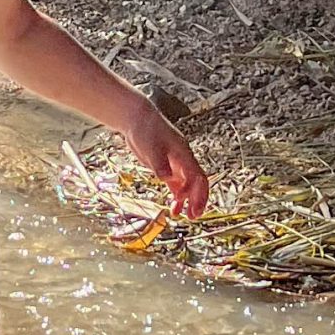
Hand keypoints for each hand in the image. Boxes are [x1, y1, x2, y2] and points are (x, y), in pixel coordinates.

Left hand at [121, 99, 208, 219]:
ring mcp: (176, 164)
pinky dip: (177, 196)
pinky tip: (173, 207)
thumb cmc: (146, 129)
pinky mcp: (167, 167)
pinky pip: (177, 185)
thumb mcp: (151, 146)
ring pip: (188, 186)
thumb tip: (167, 178)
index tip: (183, 201)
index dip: (194, 191)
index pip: (197, 175)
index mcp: (184, 154)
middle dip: (198, 199)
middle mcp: (183, 160)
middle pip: (197, 183)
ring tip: (184, 216)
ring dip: (188, 201)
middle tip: (193, 216)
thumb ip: (159, 163)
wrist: (137, 118)